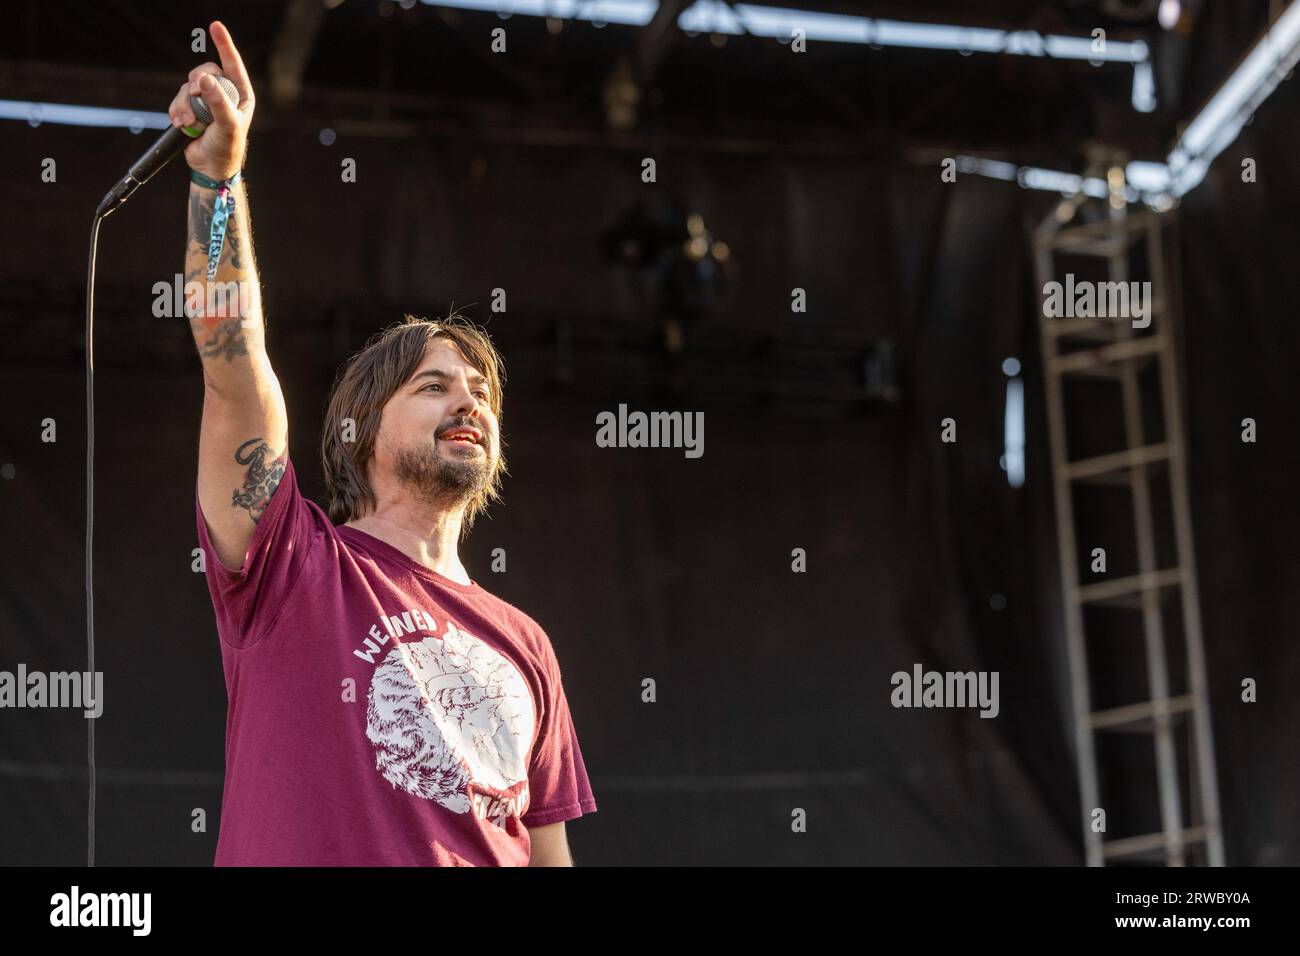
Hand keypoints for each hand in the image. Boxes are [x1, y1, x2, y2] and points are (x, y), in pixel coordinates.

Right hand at [167, 20, 254, 182]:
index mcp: (240, 95)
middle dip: (196, 83)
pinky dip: (177, 111)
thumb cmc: (226, 147)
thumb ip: (217, 101)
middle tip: (195, 95)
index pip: (232, 64)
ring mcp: (206, 100)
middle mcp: (224, 94)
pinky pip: (178, 98)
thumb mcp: (227, 124)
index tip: (215, 26)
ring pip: (188, 86)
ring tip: (190, 123)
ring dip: (185, 104)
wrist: (210, 167)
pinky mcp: (191, 108)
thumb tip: (204, 79)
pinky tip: (183, 125)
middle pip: (205, 71)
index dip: (223, 44)